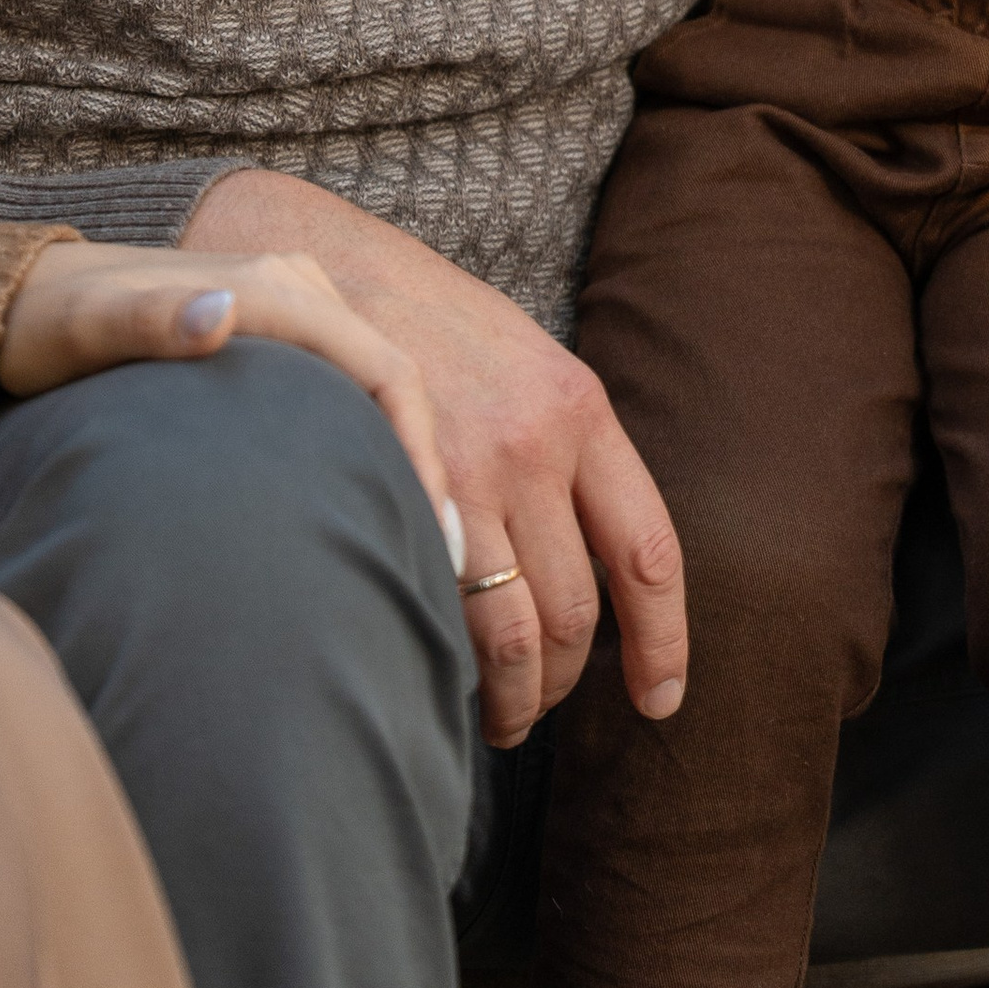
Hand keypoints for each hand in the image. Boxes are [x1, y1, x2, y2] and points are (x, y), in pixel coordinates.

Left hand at [0, 239, 453, 539]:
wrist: (13, 300)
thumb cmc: (47, 326)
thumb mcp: (86, 328)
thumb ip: (149, 321)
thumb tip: (217, 315)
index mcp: (271, 288)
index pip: (382, 370)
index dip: (418, 449)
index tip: (430, 530)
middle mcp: (291, 287)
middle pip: (390, 379)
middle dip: (424, 465)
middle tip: (437, 560)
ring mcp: (283, 306)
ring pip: (371, 384)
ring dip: (400, 454)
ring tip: (414, 544)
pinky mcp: (267, 333)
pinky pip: (341, 387)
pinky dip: (368, 441)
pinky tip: (364, 498)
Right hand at [185, 168, 685, 750]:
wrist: (326, 269)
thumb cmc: (427, 322)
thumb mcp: (524, 359)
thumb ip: (564, 449)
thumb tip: (591, 560)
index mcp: (579, 409)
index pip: (648, 552)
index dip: (662, 641)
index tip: (659, 701)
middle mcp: (534, 445)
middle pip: (576, 611)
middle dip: (561, 682)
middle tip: (537, 706)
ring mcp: (465, 473)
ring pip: (513, 635)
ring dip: (511, 698)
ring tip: (494, 717)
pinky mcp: (398, 494)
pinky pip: (443, 615)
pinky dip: (449, 666)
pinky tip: (438, 678)